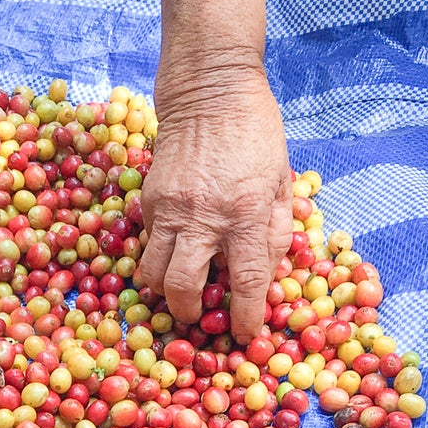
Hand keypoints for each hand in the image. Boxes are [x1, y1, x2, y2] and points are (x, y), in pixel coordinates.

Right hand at [139, 61, 292, 341]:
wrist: (210, 91)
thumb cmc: (255, 133)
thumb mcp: (280, 181)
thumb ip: (275, 231)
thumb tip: (264, 276)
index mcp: (245, 212)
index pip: (245, 282)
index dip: (245, 317)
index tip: (245, 336)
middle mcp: (203, 216)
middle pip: (183, 287)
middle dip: (190, 313)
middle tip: (199, 318)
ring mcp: (170, 209)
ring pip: (153, 273)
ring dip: (165, 291)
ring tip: (180, 290)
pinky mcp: (149, 201)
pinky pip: (148, 245)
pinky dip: (159, 259)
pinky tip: (174, 254)